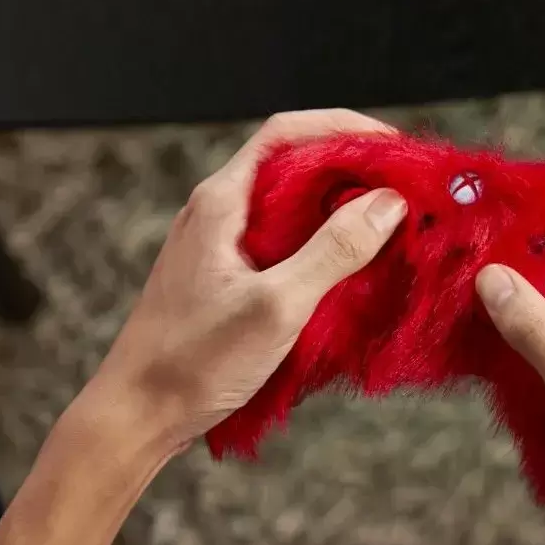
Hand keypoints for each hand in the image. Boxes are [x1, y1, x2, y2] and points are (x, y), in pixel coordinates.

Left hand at [76, 109, 408, 459]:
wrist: (136, 414)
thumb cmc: (194, 361)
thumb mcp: (277, 306)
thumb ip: (334, 251)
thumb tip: (388, 203)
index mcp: (222, 202)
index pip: (288, 133)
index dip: (346, 130)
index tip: (397, 151)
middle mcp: (218, 212)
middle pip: (294, 166)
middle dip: (353, 171)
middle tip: (408, 193)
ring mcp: (220, 245)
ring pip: (291, 207)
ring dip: (341, 211)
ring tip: (392, 229)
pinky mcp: (226, 277)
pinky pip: (283, 244)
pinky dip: (322, 245)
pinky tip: (353, 271)